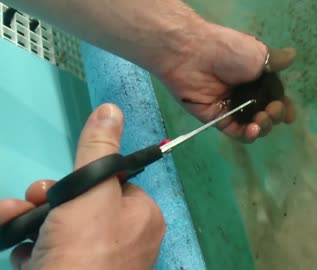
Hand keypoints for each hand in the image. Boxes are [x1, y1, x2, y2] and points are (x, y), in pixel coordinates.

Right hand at [0, 104, 164, 269]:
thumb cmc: (85, 248)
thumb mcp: (91, 190)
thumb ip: (98, 150)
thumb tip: (112, 108)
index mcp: (143, 216)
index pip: (111, 184)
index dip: (79, 181)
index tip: (54, 186)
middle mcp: (129, 240)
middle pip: (84, 206)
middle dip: (47, 202)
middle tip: (31, 205)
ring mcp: (104, 264)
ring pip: (64, 229)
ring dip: (32, 223)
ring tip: (13, 225)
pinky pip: (56, 256)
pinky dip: (35, 251)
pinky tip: (24, 256)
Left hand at [152, 21, 296, 142]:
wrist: (194, 55)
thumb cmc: (229, 51)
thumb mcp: (259, 53)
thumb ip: (276, 61)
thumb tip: (293, 55)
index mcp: (257, 78)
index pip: (276, 98)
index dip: (284, 108)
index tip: (289, 115)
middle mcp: (246, 94)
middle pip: (267, 114)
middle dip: (275, 116)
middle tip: (271, 110)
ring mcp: (232, 108)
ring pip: (254, 126)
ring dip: (263, 127)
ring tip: (261, 118)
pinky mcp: (217, 119)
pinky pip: (236, 132)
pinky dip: (247, 135)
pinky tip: (252, 130)